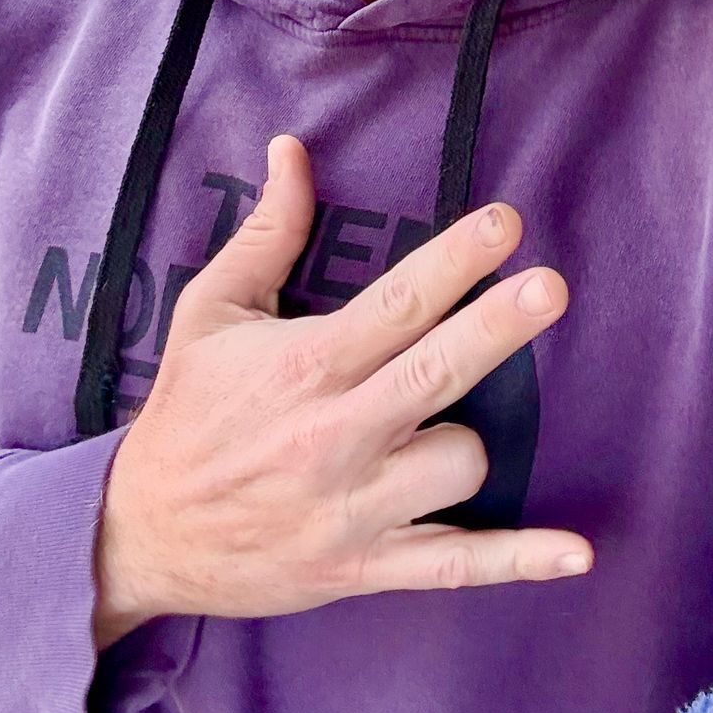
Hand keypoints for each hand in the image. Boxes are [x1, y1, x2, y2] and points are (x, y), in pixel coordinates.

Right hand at [93, 134, 590, 646]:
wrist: (133, 538)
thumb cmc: (188, 413)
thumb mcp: (210, 312)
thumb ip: (268, 232)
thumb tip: (293, 147)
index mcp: (306, 367)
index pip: (394, 304)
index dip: (454, 261)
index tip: (507, 222)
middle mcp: (334, 435)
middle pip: (435, 372)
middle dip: (496, 328)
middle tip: (550, 286)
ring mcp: (353, 506)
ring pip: (456, 464)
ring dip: (470, 441)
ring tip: (445, 426)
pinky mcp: (364, 566)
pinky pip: (456, 565)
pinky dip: (519, 561)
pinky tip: (578, 554)